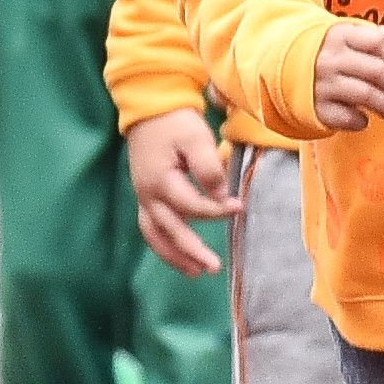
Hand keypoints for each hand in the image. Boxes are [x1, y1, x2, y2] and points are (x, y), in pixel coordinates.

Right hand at [124, 109, 238, 277]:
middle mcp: (148, 194)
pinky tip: (179, 254)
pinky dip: (163, 244)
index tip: (239, 207)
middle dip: (192, 251)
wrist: (150, 110)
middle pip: (170, 229)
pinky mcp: (145, 196)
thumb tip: (221, 196)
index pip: (191, 206)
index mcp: (160, 180)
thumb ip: (209, 169)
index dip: (216, 211)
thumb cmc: (175, 123)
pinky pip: (150, 227)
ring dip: (173, 256)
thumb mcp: (197, 139)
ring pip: (154, 234)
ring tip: (195, 272)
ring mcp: (144, 197)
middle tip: (214, 267)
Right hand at [309, 17, 383, 134]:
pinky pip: (348, 118)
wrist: (274, 70)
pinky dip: (360, 121)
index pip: (378, 42)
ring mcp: (321, 85)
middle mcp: (328, 60)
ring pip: (367, 95)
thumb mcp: (342, 36)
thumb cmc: (318, 52)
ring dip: (383, 105)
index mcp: (336, 36)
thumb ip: (374, 36)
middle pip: (377, 71)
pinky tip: (360, 118)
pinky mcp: (315, 108)